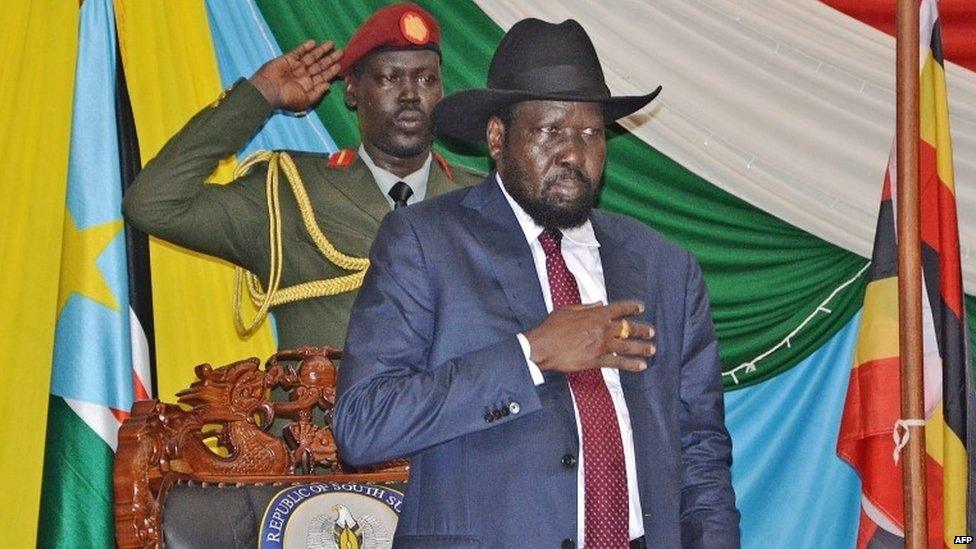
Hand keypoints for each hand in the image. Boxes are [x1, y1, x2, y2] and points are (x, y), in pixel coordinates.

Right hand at [250, 40, 342, 111]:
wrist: (268, 91)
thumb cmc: (286, 100)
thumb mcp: (305, 101)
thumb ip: (317, 93)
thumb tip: (328, 85)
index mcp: (308, 87)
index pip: (323, 77)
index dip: (331, 71)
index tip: (340, 65)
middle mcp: (303, 76)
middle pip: (319, 66)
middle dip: (330, 59)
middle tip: (341, 52)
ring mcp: (295, 67)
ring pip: (311, 57)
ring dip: (321, 51)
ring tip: (331, 44)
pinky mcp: (287, 59)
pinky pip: (298, 52)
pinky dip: (305, 47)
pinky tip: (313, 43)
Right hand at [524, 300, 654, 372]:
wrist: (542, 346)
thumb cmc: (551, 327)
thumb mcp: (567, 309)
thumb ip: (587, 306)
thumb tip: (600, 303)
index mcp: (595, 314)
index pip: (619, 309)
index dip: (632, 308)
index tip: (641, 308)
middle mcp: (602, 328)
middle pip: (628, 328)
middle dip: (642, 330)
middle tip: (651, 332)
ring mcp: (601, 345)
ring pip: (627, 346)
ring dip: (642, 347)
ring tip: (652, 349)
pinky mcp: (596, 360)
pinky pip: (618, 362)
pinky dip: (631, 364)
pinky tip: (641, 366)